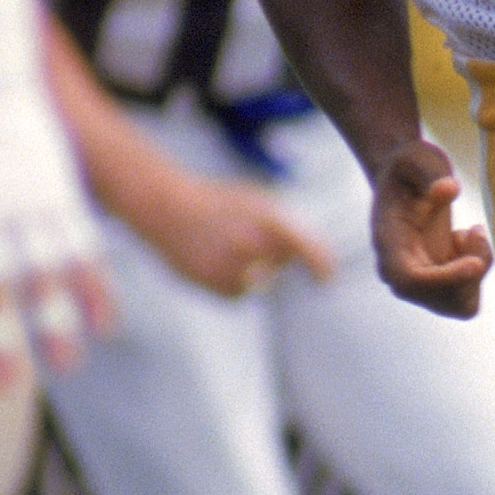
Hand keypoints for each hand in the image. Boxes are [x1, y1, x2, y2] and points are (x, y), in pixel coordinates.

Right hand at [145, 175, 338, 298]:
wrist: (167, 208)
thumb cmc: (216, 202)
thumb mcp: (254, 201)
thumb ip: (281, 226)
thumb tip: (299, 257)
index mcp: (266, 218)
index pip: (303, 247)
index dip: (319, 264)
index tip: (327, 280)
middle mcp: (251, 243)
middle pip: (280, 265)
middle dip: (274, 258)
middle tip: (248, 240)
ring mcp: (231, 265)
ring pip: (260, 282)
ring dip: (252, 272)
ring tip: (225, 248)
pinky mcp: (214, 282)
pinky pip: (237, 293)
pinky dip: (232, 283)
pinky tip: (214, 261)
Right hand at [369, 139, 493, 317]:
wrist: (407, 180)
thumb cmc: (410, 167)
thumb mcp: (415, 155)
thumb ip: (429, 170)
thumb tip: (450, 189)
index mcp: (388, 245)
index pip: (409, 281)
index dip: (444, 279)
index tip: (476, 263)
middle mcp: (399, 272)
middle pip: (442, 300)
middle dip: (471, 269)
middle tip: (474, 229)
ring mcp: (419, 284)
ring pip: (461, 305)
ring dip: (477, 269)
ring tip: (468, 233)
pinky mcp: (438, 285)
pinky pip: (468, 298)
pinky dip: (477, 271)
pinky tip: (465, 243)